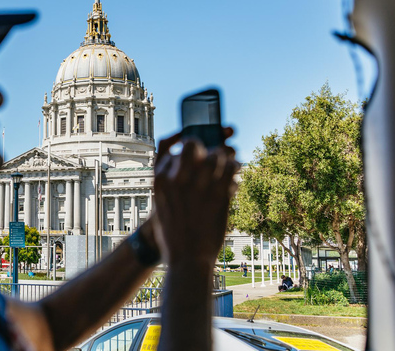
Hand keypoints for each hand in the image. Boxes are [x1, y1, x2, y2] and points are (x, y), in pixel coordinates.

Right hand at [151, 131, 238, 265]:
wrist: (187, 259)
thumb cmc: (175, 232)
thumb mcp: (162, 205)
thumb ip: (172, 181)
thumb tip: (193, 159)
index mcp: (159, 180)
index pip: (167, 145)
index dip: (180, 137)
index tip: (188, 135)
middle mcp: (177, 178)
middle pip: (192, 143)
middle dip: (204, 142)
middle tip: (213, 148)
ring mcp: (198, 185)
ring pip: (216, 153)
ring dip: (225, 155)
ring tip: (229, 161)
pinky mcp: (219, 194)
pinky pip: (230, 168)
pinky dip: (234, 167)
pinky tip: (235, 172)